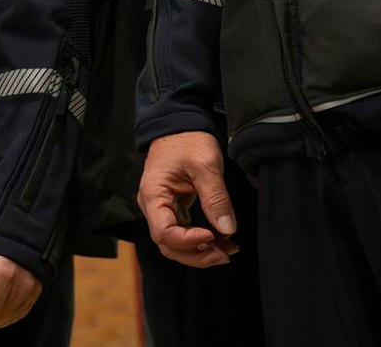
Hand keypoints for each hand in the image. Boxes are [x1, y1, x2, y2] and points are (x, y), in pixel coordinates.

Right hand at [138, 130, 238, 266]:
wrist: (179, 125)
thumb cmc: (187, 141)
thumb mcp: (205, 165)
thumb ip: (216, 198)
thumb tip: (227, 229)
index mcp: (153, 194)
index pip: (164, 232)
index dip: (188, 241)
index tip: (213, 234)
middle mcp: (152, 206)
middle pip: (168, 245)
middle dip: (197, 255)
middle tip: (225, 254)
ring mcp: (161, 209)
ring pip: (175, 244)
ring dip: (200, 252)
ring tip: (228, 249)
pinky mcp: (173, 208)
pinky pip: (183, 232)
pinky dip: (201, 241)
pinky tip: (221, 240)